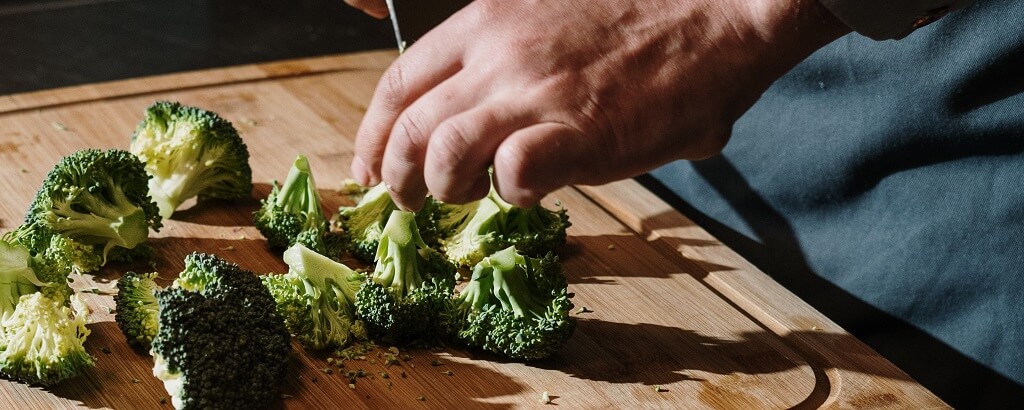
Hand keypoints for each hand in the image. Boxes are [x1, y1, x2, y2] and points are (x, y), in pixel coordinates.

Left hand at [351, 0, 848, 209]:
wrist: (714, 13)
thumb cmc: (635, 21)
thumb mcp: (545, 19)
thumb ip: (498, 61)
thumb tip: (471, 122)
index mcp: (485, 22)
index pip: (398, 83)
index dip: (373, 135)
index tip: (369, 167)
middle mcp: (498, 56)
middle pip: (409, 130)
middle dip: (397, 178)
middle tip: (410, 200)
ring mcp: (535, 93)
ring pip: (443, 156)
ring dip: (446, 190)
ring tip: (468, 197)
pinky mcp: (578, 133)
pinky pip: (512, 177)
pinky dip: (512, 194)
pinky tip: (533, 189)